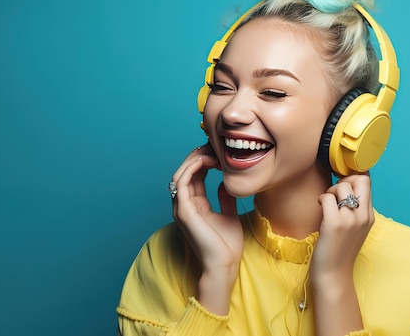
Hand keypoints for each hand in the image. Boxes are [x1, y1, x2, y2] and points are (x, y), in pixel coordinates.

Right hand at [171, 143, 243, 313]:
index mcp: (194, 205)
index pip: (194, 175)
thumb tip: (227, 182)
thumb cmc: (227, 245)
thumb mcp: (229, 214)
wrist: (224, 265)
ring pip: (180, 174)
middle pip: (185, 171)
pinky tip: (207, 161)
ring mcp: (181, 208)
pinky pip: (182, 183)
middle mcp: (184, 205)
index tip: (218, 150)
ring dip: (194, 159)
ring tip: (210, 150)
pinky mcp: (184, 211)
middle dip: (198, 155)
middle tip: (213, 144)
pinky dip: (192, 168)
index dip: (204, 160)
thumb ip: (226, 198)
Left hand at [310, 173, 373, 283]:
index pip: (367, 182)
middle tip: (335, 194)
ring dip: (331, 190)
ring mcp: (350, 219)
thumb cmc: (339, 252)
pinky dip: (322, 199)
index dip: (354, 177)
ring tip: (327, 203)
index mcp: (369, 216)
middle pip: (359, 179)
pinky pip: (328, 197)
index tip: (343, 184)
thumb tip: (346, 188)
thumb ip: (355, 210)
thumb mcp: (355, 229)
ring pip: (341, 187)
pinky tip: (320, 208)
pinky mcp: (335, 224)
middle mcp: (363, 216)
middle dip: (344, 180)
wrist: (334, 275)